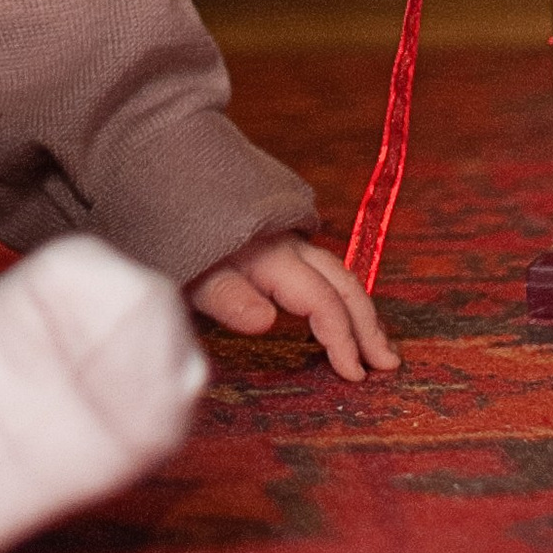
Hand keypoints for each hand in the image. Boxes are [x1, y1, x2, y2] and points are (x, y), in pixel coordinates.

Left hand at [189, 234, 398, 380]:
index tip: (355, 375)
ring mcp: (287, 238)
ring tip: (378, 346)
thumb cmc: (172, 233)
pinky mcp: (280, 237)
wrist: (165, 177)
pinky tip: (345, 314)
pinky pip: (325, 268)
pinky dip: (344, 295)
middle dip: (369, 327)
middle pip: (343, 285)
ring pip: (339, 274)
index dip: (343, 339)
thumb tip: (266, 322)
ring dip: (362, 311)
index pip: (322, 302)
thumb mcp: (189, 272)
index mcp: (273, 256)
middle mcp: (290, 244)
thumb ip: (226, 297)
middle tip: (387, 365)